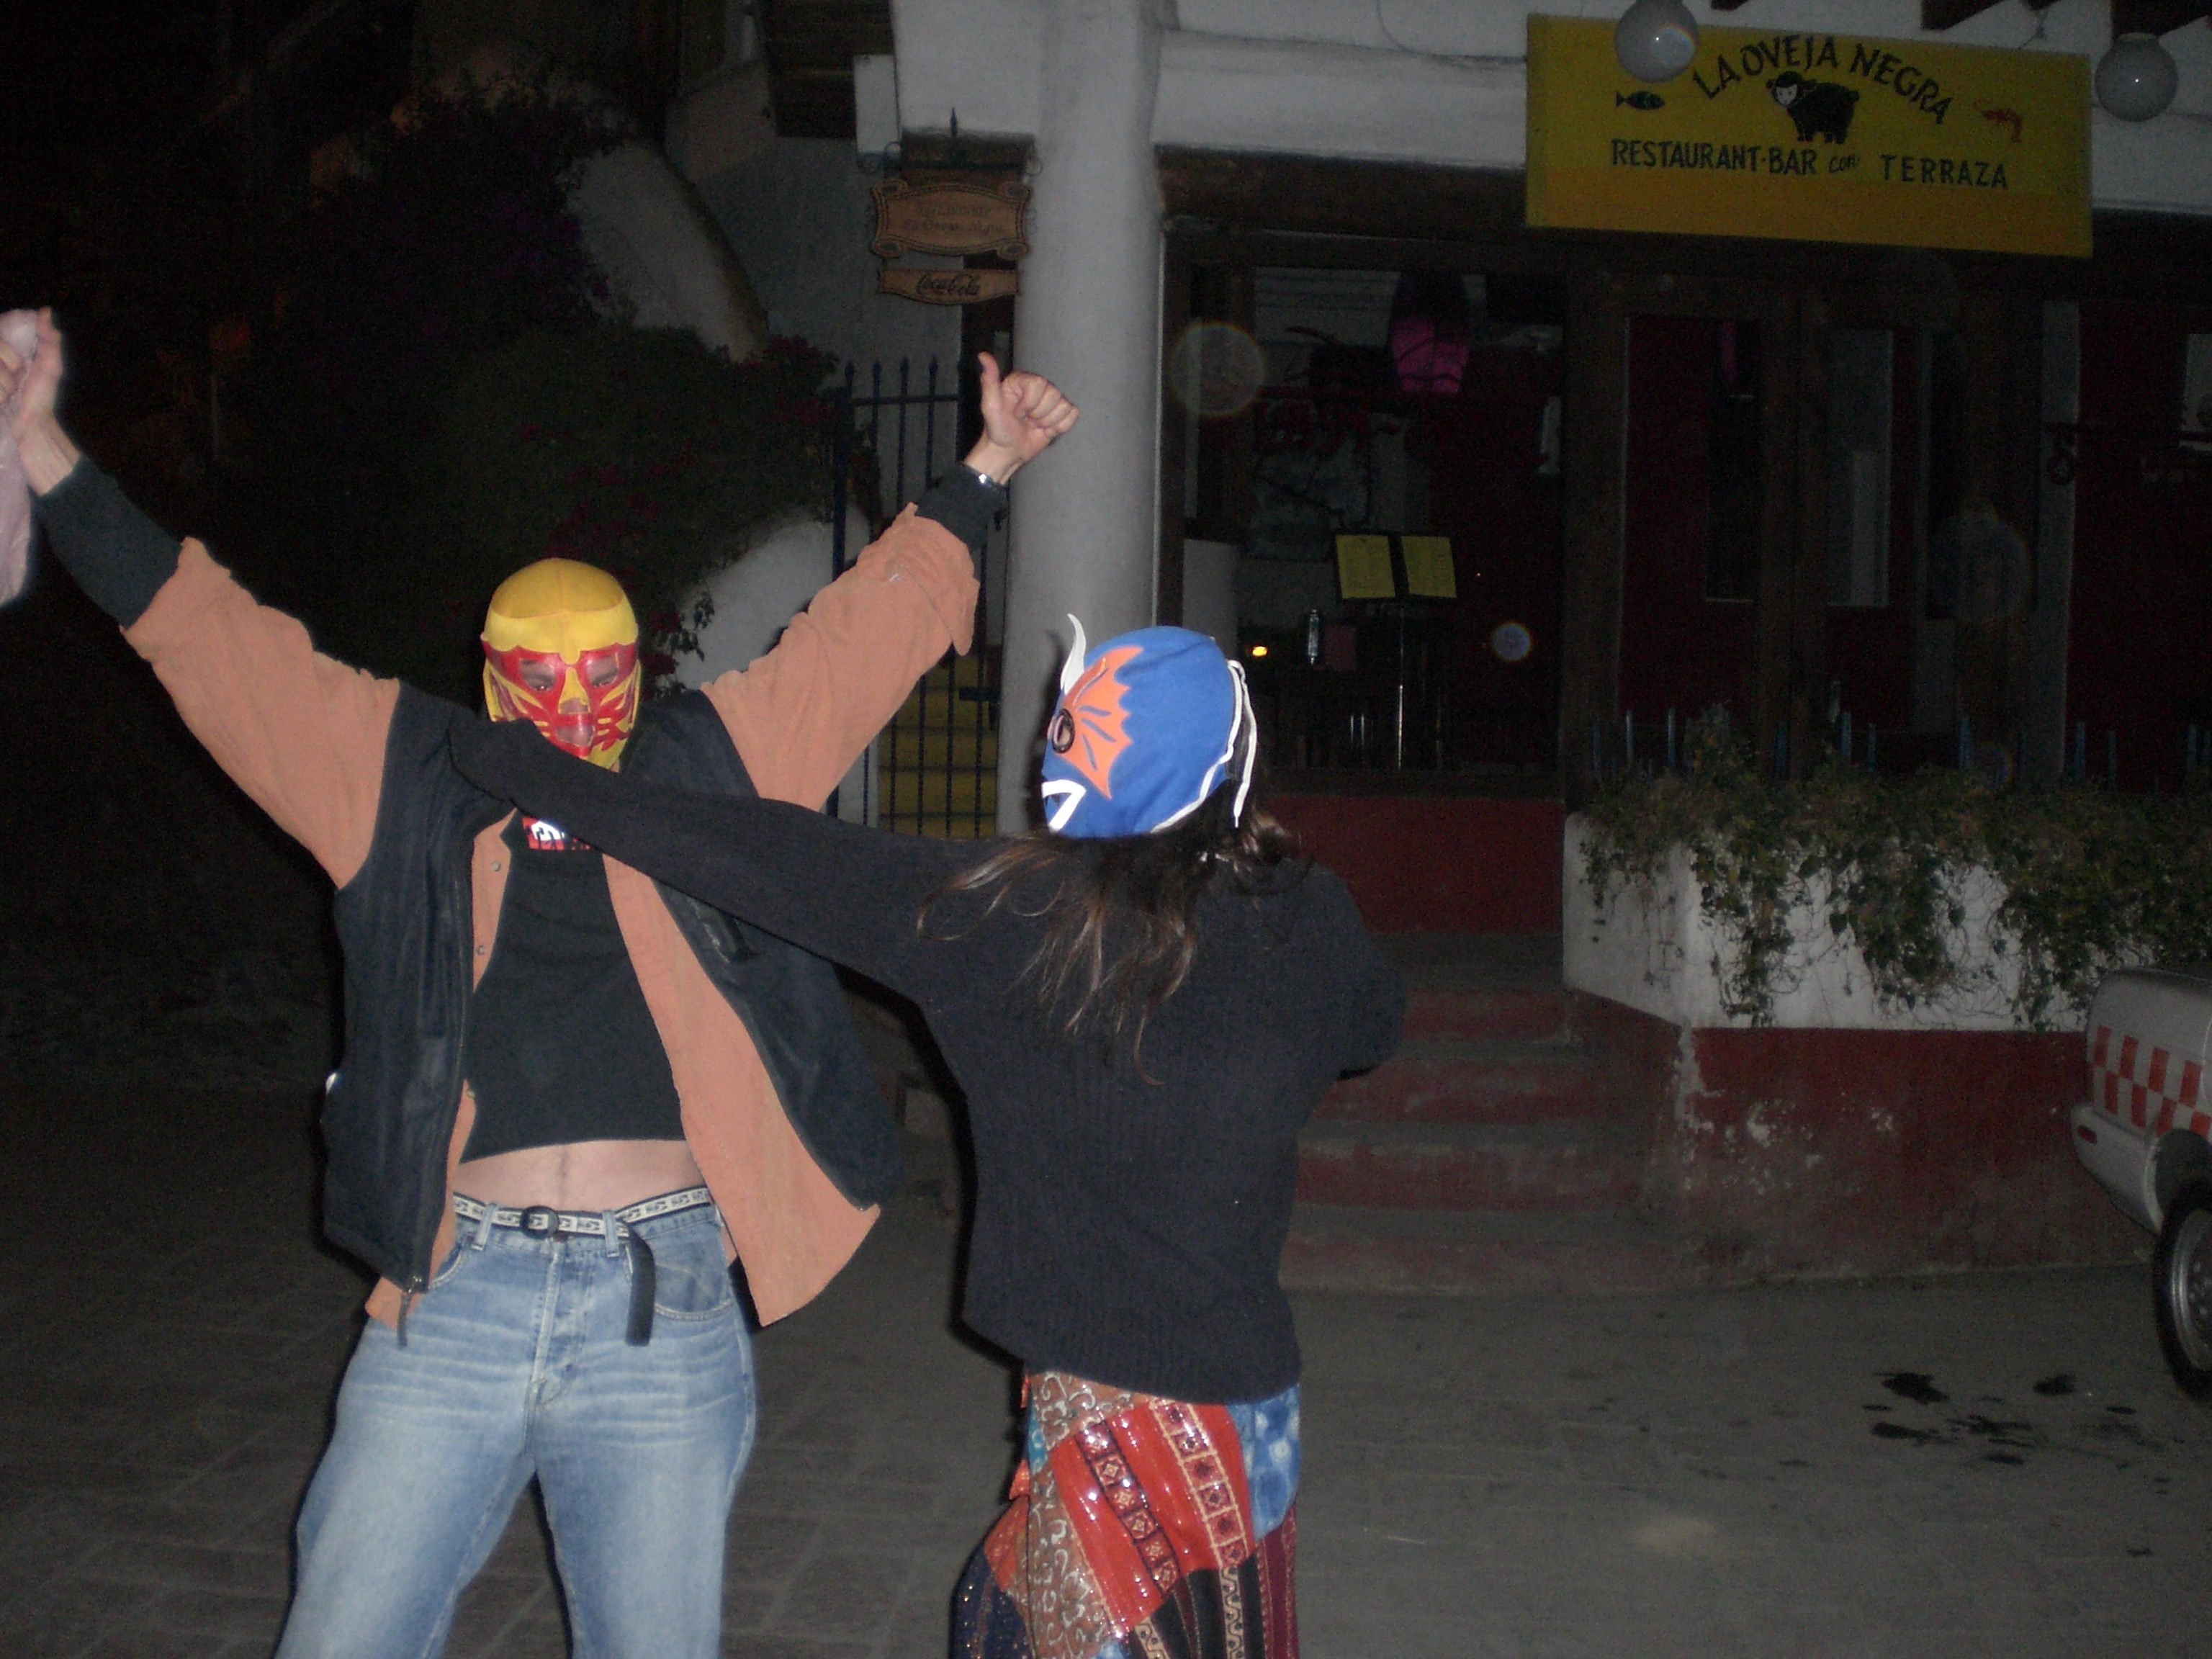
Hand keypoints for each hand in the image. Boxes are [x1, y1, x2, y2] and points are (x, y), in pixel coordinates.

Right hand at [0, 310, 79, 493]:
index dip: (8, 354)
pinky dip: (0, 396)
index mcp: (3, 354)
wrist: (31, 432)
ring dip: (3, 386)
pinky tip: (3, 403)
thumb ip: (48, 341)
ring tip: (8, 397)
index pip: (0, 337)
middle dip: (8, 369)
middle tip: (16, 385)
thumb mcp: (50, 368)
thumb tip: (45, 311)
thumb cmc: (40, 401)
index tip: (19, 368)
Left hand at [964, 353, 1077, 484]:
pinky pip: (1072, 415)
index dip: (1029, 403)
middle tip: (1026, 420)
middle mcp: (1038, 387)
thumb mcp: (990, 406)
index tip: (1017, 412)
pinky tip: (1045, 429)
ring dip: (1048, 422)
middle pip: (1054, 394)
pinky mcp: (1060, 413)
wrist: (1007, 452)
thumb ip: (989, 381)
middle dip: (1039, 414)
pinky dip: (1059, 427)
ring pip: (1064, 406)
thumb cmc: (998, 430)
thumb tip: (983, 356)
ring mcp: (1050, 400)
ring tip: (1034, 425)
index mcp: (1022, 380)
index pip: (1039, 383)